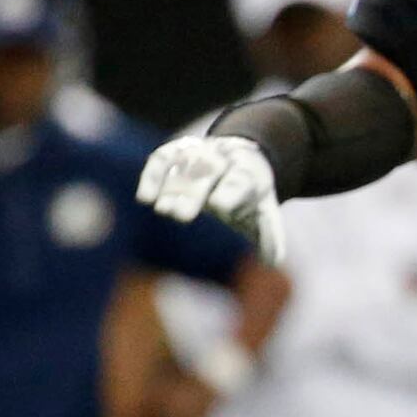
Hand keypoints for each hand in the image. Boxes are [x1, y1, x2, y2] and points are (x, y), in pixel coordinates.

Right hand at [137, 135, 290, 264]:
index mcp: (248, 173)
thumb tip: (272, 263)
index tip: (219, 206)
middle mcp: (222, 159)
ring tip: (161, 210)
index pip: (239, 180)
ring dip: (170, 188)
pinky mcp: (175, 152)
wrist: (238, 156)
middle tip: (181, 215)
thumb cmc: (249, 195)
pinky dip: (152, 176)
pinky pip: (162, 159)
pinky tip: (144, 198)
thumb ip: (268, 235)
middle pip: (207, 173)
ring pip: (182, 166)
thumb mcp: (264, 211)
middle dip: (193, 193)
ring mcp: (197, 153)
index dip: (229, 192)